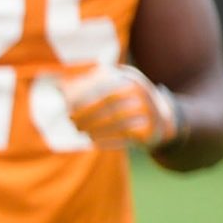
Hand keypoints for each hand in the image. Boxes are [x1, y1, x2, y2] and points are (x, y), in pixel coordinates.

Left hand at [58, 65, 176, 151]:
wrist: (163, 120)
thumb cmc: (128, 103)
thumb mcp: (114, 87)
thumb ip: (90, 86)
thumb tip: (59, 87)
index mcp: (131, 79)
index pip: (103, 86)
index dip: (83, 95)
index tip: (67, 104)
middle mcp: (142, 93)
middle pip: (109, 103)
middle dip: (87, 113)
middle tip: (72, 121)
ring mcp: (149, 111)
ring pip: (116, 120)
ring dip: (94, 128)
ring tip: (81, 131)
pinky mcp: (151, 129)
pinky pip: (126, 136)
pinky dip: (107, 140)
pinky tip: (93, 142)